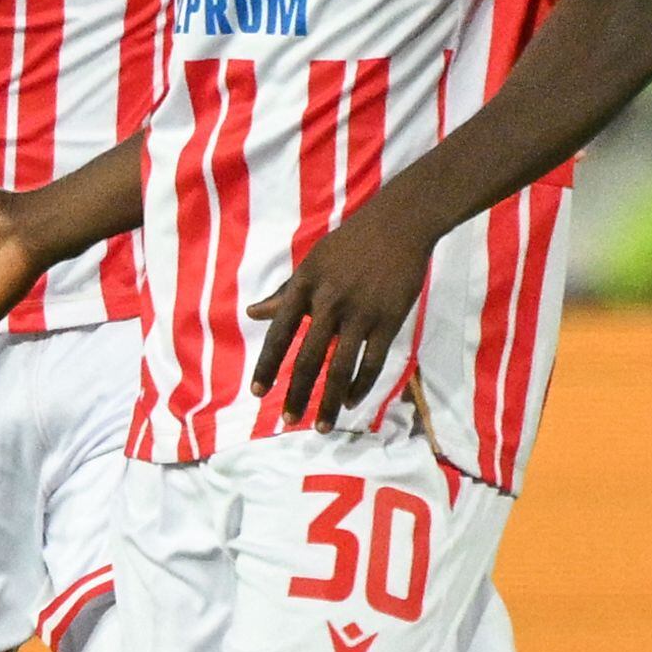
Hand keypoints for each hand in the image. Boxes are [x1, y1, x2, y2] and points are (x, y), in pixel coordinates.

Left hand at [248, 194, 437, 431]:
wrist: (399, 225)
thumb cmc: (350, 244)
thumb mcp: (312, 263)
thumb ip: (284, 293)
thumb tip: (252, 313)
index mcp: (305, 285)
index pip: (280, 332)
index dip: (267, 365)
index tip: (257, 392)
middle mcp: (329, 301)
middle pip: (308, 358)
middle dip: (297, 394)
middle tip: (288, 420)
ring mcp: (360, 313)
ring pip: (340, 368)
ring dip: (330, 402)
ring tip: (322, 426)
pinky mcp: (388, 320)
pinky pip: (371, 363)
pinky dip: (360, 387)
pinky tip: (351, 402)